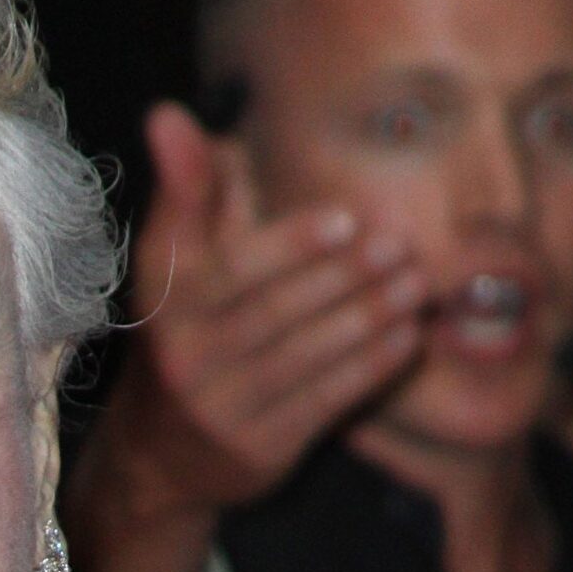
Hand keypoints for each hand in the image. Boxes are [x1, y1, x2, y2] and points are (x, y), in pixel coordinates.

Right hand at [96, 100, 427, 522]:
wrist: (157, 454)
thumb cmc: (183, 331)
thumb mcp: (170, 262)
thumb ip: (185, 189)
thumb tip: (169, 117)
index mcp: (167, 304)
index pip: (232, 271)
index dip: (290, 245)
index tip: (345, 218)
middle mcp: (188, 360)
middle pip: (275, 314)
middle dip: (343, 278)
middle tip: (400, 244)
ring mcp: (222, 412)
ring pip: (305, 359)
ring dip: (368, 319)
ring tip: (415, 284)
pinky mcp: (257, 452)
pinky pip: (322, 404)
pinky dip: (368, 370)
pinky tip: (406, 338)